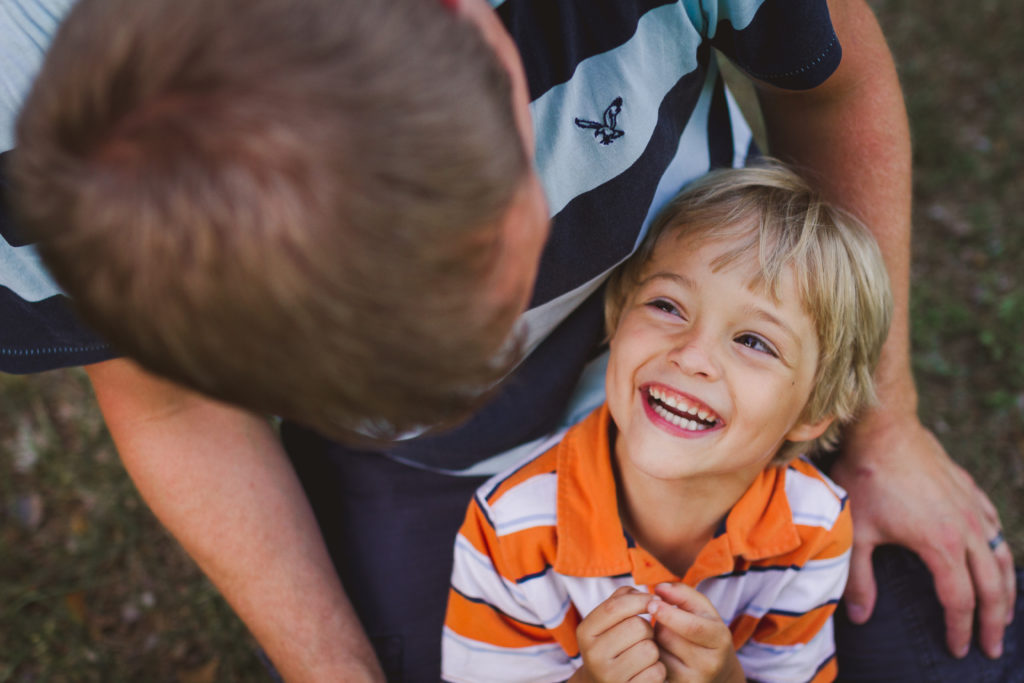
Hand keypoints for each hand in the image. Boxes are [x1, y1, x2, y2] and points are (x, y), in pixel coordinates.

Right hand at [571, 586, 664, 682]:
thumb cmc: (611, 645)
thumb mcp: (606, 622)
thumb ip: (621, 599)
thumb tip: (644, 594)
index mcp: (585, 631)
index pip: (615, 606)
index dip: (640, 599)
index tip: (655, 599)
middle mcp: (593, 655)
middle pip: (637, 626)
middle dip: (648, 629)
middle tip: (641, 637)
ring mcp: (609, 676)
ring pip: (649, 649)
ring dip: (654, 650)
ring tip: (642, 655)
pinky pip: (656, 672)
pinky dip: (657, 669)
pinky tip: (646, 671)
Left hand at [650, 583, 743, 682]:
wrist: (718, 671)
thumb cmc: (707, 632)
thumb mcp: (704, 610)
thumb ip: (683, 593)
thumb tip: (660, 588)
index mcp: (720, 639)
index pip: (692, 627)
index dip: (669, 614)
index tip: (652, 602)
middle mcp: (709, 664)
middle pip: (669, 636)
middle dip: (661, 622)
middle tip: (666, 618)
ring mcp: (692, 680)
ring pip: (658, 650)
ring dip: (655, 637)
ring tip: (668, 636)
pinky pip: (653, 664)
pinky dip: (652, 653)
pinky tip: (663, 651)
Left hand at [831, 409, 1015, 658]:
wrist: (884, 428)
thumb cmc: (867, 477)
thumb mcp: (857, 531)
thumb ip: (859, 577)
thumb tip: (859, 616)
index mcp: (941, 545)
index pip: (960, 601)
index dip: (961, 629)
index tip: (960, 649)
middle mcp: (966, 530)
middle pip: (992, 587)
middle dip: (995, 621)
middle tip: (992, 646)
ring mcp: (972, 508)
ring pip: (1002, 558)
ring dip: (1006, 590)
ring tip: (1003, 613)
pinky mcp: (970, 490)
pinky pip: (995, 527)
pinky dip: (1001, 551)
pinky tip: (996, 558)